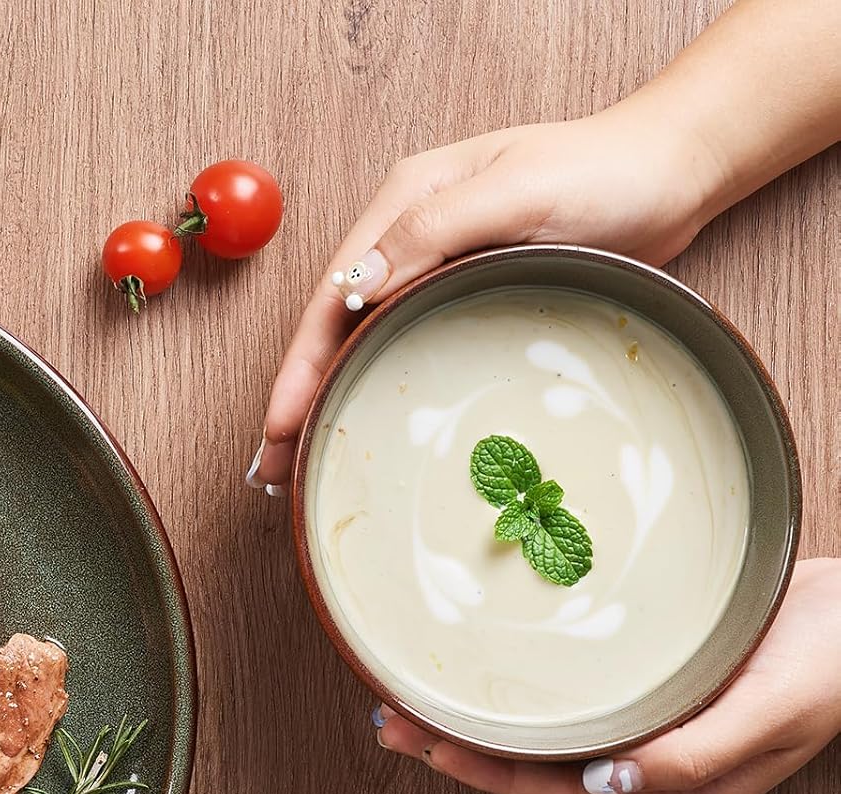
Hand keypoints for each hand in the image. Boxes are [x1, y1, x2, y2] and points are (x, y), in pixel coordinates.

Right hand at [247, 105, 723, 490]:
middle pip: (333, 327)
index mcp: (406, 202)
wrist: (670, 175)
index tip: (279, 426)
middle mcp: (408, 238)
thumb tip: (356, 287)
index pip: (331, 295)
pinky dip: (375, 391)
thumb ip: (434, 231)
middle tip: (272, 470)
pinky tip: (363, 427)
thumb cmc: (603, 173)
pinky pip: (404, 350)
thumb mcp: (516, 189)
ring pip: (363, 344)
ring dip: (329, 402)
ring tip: (300, 466)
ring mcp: (435, 271)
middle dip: (298, 399)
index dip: (300, 366)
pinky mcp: (464, 299)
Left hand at [373, 560, 840, 793]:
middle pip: (533, 768)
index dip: (481, 772)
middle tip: (389, 718)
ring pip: (543, 736)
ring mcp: (650, 731)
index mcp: (671, 791)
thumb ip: (691, 758)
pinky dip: (518, 691)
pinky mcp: (654, 690)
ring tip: (413, 700)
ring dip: (478, 721)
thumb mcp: (771, 712)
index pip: (552, 791)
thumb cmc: (833, 665)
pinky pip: (568, 702)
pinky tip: (485, 674)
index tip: (421, 745)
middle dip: (458, 748)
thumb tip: (606, 783)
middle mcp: (649, 770)